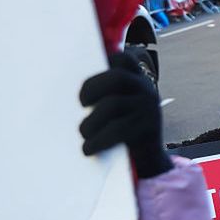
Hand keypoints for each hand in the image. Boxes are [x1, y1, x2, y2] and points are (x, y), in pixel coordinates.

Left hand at [79, 52, 171, 178]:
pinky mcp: (149, 128)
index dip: (102, 63)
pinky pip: (118, 130)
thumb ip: (104, 94)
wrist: (148, 159)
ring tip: (83, 132)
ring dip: (91, 121)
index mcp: (138, 79)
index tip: (86, 82)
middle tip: (81, 103)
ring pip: (113, 104)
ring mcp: (150, 108)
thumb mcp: (119, 107)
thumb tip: (70, 93)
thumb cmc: (122, 130)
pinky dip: (98, 140)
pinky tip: (88, 148)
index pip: (123, 59)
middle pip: (117, 78)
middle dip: (92, 88)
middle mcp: (147, 89)